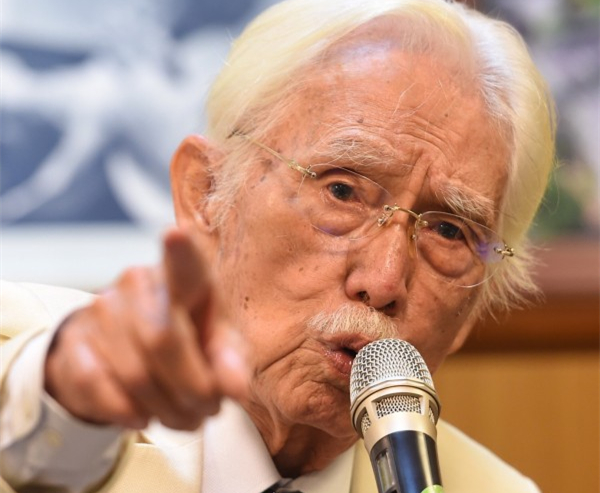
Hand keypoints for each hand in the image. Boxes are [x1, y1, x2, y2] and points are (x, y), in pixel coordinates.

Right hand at [44, 227, 247, 430]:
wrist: (129, 350)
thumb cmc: (189, 340)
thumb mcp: (219, 346)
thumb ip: (230, 362)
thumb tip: (235, 388)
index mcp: (184, 277)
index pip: (183, 264)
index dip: (179, 252)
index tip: (176, 234)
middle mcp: (139, 284)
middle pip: (162, 340)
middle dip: (192, 389)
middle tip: (210, 410)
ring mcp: (102, 310)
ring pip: (135, 374)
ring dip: (167, 410)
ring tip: (185, 417)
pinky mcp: (74, 342)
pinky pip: (97, 386)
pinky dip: (125, 412)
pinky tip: (142, 415)